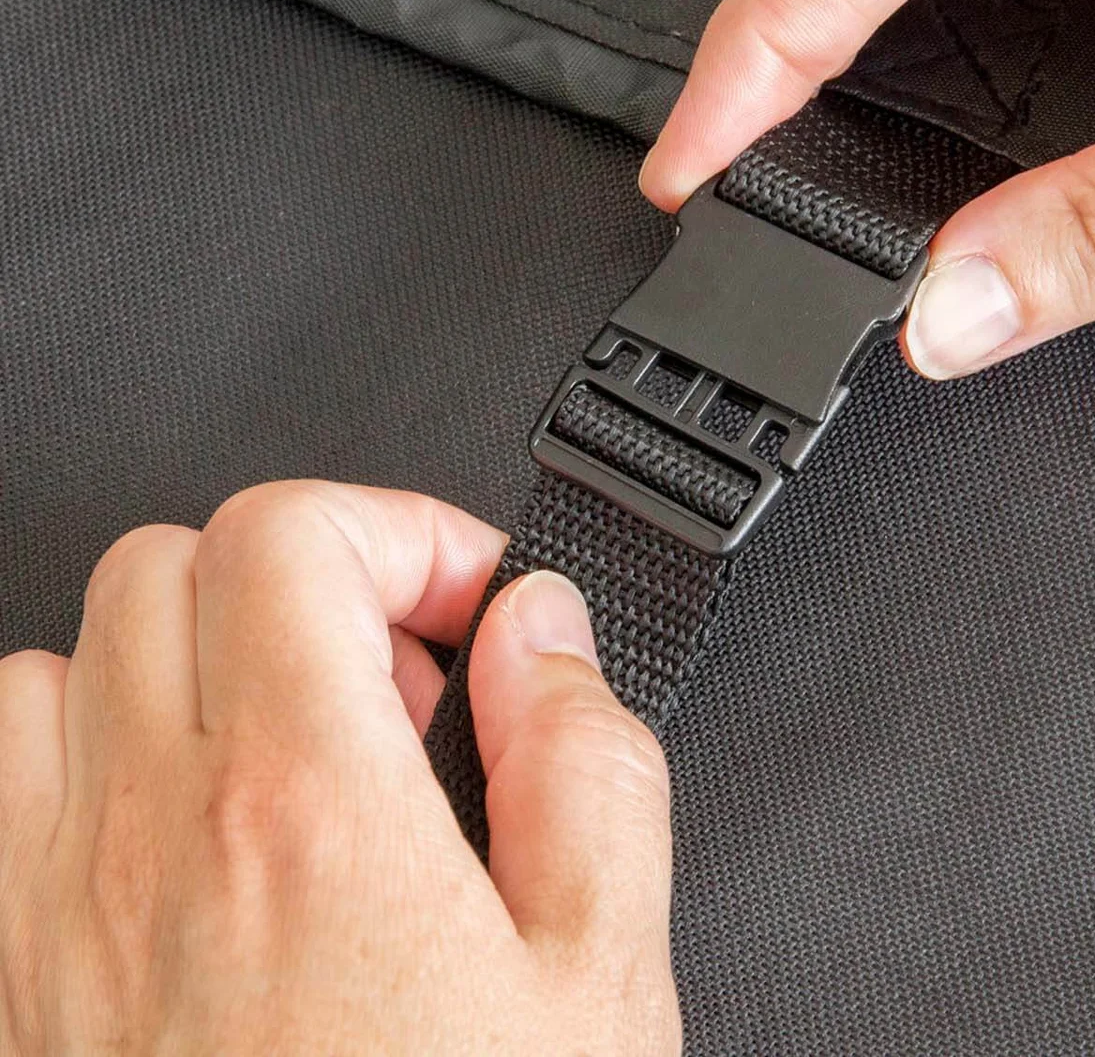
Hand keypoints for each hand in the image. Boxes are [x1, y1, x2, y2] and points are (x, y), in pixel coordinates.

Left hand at [0, 482, 679, 1054]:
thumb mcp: (603, 976)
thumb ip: (587, 760)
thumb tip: (543, 634)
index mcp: (308, 813)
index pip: (292, 531)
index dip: (400, 528)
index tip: (465, 605)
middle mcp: (152, 847)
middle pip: (174, 565)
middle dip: (306, 575)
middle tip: (392, 676)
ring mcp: (50, 924)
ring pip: (53, 663)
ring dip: (178, 658)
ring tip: (284, 740)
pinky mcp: (6, 998)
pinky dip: (70, 760)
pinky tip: (175, 826)